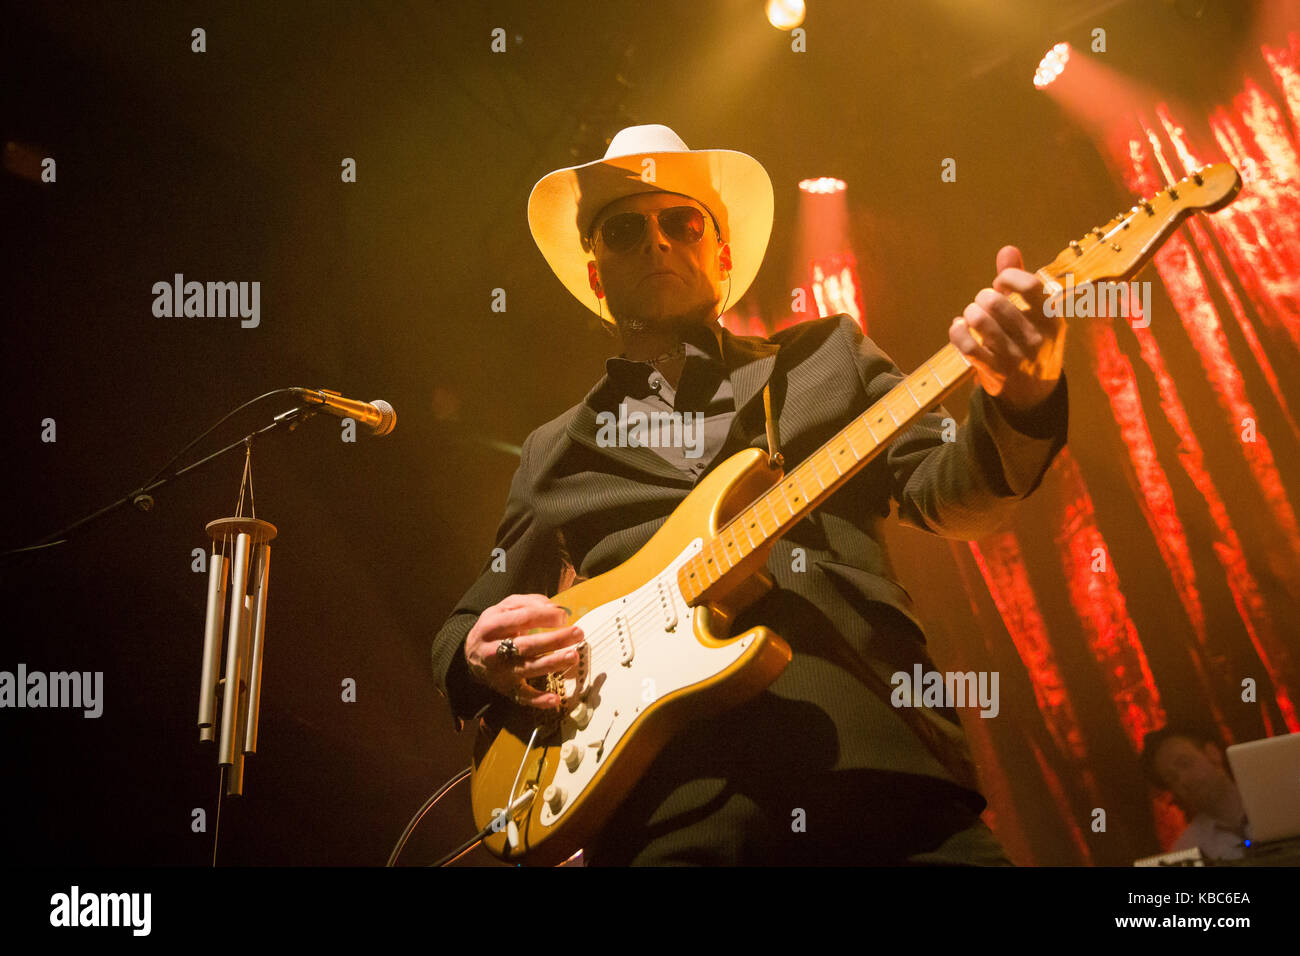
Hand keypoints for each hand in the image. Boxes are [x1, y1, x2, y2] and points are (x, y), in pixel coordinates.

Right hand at [464, 594, 584, 709]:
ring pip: (528, 668)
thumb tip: (556, 608)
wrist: (470, 654)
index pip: (522, 618)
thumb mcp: (505, 607)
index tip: (564, 616)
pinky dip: (539, 701)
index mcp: (492, 625)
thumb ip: (529, 603)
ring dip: (553, 663)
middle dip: (554, 639)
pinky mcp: (507, 689)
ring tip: (573, 656)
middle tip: (578, 633)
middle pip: (527, 645)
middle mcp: (493, 650)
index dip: (545, 616)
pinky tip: (555, 700)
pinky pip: (524, 697)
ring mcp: (500, 672)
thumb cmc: (496, 626)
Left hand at [949, 245, 1065, 414]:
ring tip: (972, 315)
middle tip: (983, 303)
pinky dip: (957, 332)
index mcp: (1051, 318)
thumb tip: (1007, 249)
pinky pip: (968, 346)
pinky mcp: (995, 372)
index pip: (1029, 285)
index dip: (1007, 277)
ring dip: (970, 313)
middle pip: (997, 302)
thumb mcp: (1036, 314)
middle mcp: (1036, 338)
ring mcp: (1016, 357)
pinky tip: (958, 326)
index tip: (1000, 283)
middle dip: (983, 297)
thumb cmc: (1031, 341)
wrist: (1035, 393)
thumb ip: (1021, 281)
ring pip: (980, 321)